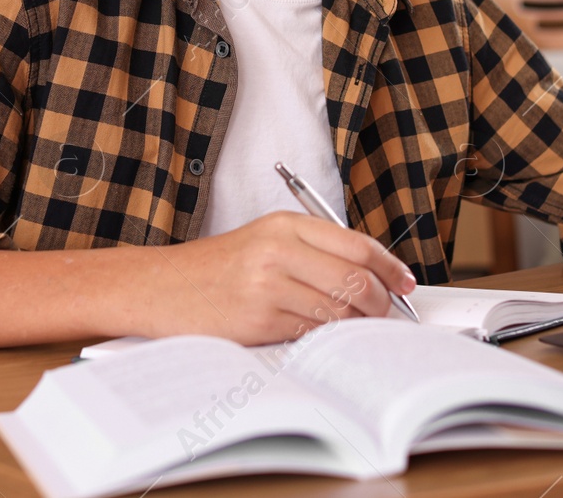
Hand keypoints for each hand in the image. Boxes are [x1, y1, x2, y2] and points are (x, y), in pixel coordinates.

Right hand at [143, 211, 417, 344]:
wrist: (157, 287)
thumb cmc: (212, 270)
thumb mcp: (262, 242)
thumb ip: (311, 251)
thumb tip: (369, 276)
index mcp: (283, 225)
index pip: (357, 244)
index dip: (389, 267)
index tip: (405, 283)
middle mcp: (278, 249)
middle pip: (355, 278)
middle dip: (380, 302)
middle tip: (385, 314)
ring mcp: (268, 284)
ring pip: (338, 310)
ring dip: (354, 325)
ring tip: (353, 328)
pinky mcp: (258, 318)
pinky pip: (310, 332)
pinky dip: (324, 338)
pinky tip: (320, 337)